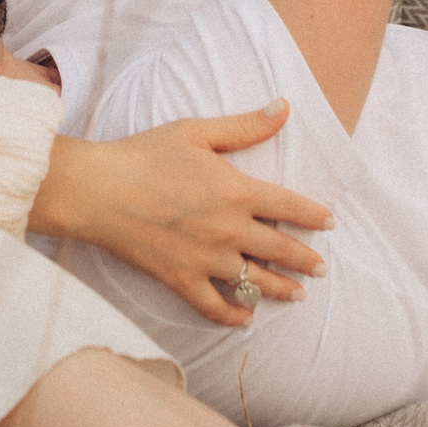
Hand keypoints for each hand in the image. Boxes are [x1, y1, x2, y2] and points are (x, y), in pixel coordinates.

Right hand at [30, 101, 332, 327]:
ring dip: (281, 290)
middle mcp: (229, 230)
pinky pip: (214, 307)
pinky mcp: (180, 279)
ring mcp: (206, 259)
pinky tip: (246, 319)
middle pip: (280, 249)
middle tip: (321, 267)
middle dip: (306, 259)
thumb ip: (245, 126)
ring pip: (255, 282)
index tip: (329, 222)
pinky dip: (233, 316)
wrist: (98, 190)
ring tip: (298, 295)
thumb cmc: (144, 155)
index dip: (314, 216)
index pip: (290, 206)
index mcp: (237, 191)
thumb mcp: (197, 131)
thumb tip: (284, 107)